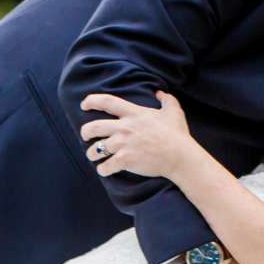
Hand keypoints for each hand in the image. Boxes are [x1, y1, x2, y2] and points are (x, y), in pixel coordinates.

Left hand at [80, 89, 195, 179]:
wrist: (180, 156)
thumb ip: (166, 100)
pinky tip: (104, 170)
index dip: (92, 101)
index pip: (107, 102)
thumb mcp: (174, 111)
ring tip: (93, 156)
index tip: (84, 105)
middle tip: (85, 135)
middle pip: (93, 127)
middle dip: (85, 132)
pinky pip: (105, 166)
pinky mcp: (125, 160)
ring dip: (92, 153)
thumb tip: (159, 93)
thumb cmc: (177, 134)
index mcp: (133, 113)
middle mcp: (124, 127)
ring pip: (96, 149)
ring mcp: (123, 144)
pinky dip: (103, 169)